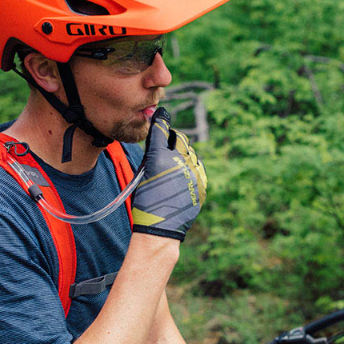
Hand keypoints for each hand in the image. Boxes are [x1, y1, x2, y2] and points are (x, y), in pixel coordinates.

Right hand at [132, 108, 206, 240]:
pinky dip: (190, 169)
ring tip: (173, 166)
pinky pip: (197, 169)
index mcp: (159, 158)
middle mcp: (179, 161)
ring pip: (191, 153)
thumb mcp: (142, 175)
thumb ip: (151, 156)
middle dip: (172, 138)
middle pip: (180, 139)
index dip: (160, 121)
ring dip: (182, 155)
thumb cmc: (144, 204)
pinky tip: (181, 177)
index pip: (161, 130)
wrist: (160, 230)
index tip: (161, 114)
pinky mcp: (202, 184)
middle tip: (166, 142)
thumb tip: (157, 142)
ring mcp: (194, 173)